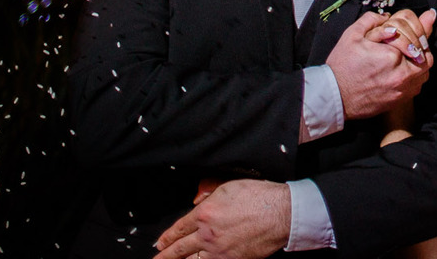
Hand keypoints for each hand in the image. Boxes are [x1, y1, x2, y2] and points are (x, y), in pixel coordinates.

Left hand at [154, 178, 289, 258]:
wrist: (280, 213)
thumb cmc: (259, 196)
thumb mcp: (229, 185)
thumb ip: (209, 192)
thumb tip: (197, 198)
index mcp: (205, 212)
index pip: (179, 227)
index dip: (167, 236)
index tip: (160, 242)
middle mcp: (207, 234)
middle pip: (180, 248)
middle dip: (165, 255)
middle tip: (156, 258)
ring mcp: (219, 250)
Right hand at [326, 10, 436, 119]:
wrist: (335, 97)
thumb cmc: (342, 66)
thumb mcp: (353, 35)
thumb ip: (372, 20)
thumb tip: (389, 16)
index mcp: (391, 56)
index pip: (412, 33)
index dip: (406, 26)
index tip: (398, 27)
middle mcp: (402, 75)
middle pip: (425, 52)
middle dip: (417, 40)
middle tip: (407, 35)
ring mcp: (403, 90)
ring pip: (425, 70)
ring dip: (419, 58)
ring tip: (407, 51)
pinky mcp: (401, 100)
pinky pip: (418, 84)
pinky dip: (415, 73)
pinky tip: (403, 67)